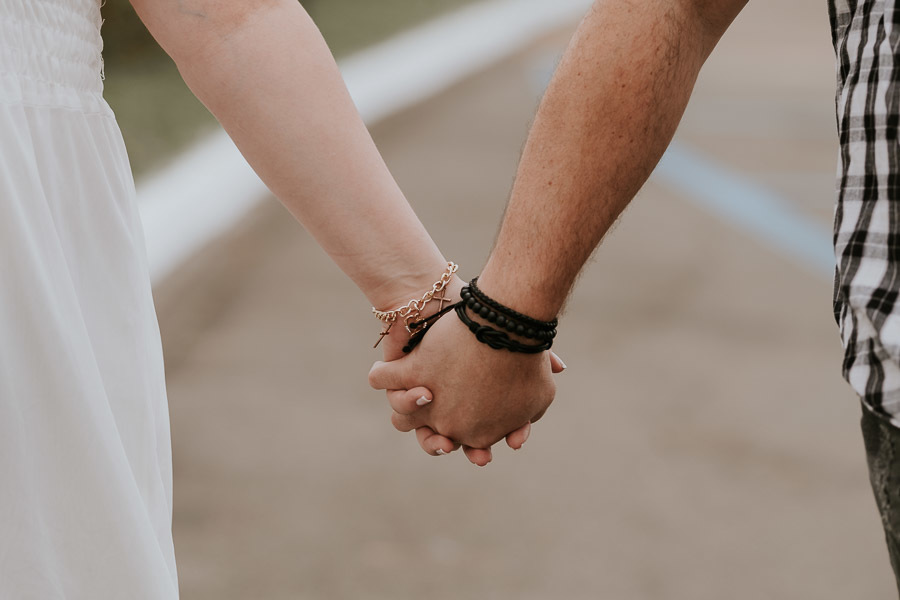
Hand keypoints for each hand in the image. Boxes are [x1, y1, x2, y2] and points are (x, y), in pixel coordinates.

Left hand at [369, 306, 558, 464]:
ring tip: (440, 418)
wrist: (441, 294)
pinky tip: (422, 390)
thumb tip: (560, 368)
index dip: (483, 449)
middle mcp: (437, 409)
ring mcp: (414, 396)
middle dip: (445, 447)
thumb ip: (536, 358)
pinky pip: (395, 400)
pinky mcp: (394, 379)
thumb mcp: (510, 340)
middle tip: (459, 449)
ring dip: (426, 432)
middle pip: (440, 443)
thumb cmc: (480, 321)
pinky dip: (404, 398)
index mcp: (466, 409)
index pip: (474, 443)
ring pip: (414, 429)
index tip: (502, 448)